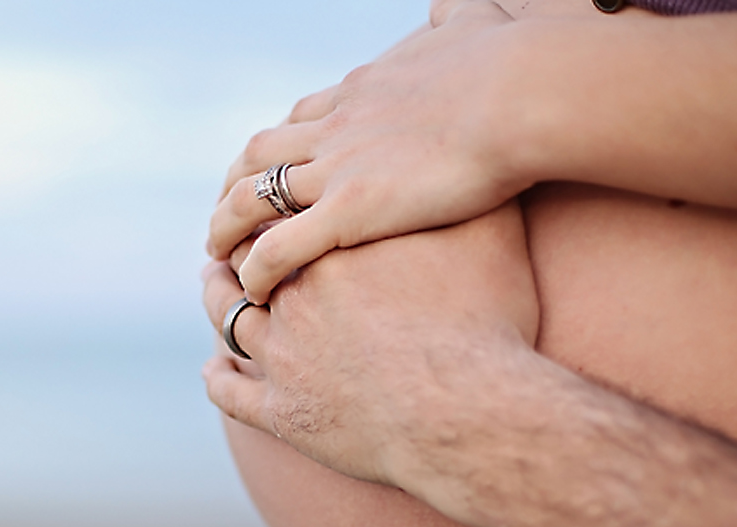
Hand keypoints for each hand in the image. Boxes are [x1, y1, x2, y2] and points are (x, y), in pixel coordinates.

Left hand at [202, 205, 538, 484]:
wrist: (466, 409)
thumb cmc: (485, 323)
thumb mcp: (489, 236)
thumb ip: (471, 195)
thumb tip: (473, 160)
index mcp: (334, 243)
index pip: (286, 208)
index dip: (279, 205)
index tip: (280, 202)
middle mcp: (294, 293)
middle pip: (248, 256)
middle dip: (240, 244)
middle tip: (234, 237)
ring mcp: (282, 354)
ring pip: (228, 316)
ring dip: (217, 297)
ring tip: (214, 284)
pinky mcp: (283, 411)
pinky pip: (231, 393)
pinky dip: (218, 379)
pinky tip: (213, 370)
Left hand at [206, 1, 524, 304]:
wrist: (519, 96)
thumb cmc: (510, 64)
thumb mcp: (473, 23)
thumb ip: (454, 18)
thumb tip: (448, 3)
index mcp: (363, 91)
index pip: (303, 118)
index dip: (283, 145)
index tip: (274, 168)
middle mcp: (335, 128)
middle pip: (260, 153)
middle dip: (234, 184)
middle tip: (226, 216)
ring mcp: (337, 169)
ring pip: (251, 198)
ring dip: (226, 228)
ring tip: (217, 259)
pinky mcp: (349, 210)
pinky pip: (280, 245)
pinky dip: (257, 267)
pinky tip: (252, 289)